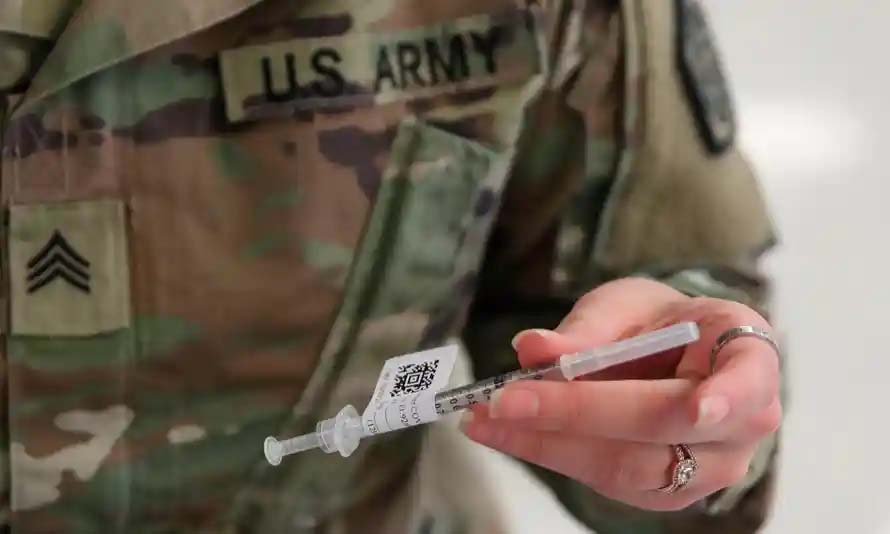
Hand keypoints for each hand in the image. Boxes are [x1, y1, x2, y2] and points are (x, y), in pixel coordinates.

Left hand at [460, 278, 780, 510]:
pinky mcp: (669, 491)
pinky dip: (549, 453)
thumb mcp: (628, 304)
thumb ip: (589, 327)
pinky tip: (505, 431)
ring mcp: (710, 465)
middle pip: (663, 424)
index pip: (749, 377)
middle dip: (576, 412)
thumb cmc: (660, 323)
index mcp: (749, 354)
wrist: (675, 357)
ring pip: (628, 463)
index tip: (698, 408)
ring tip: (485, 418)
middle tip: (505, 398)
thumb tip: (534, 349)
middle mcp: (744, 420)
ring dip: (547, 442)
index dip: (728, 395)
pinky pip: (607, 478)